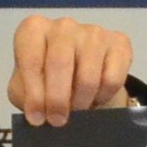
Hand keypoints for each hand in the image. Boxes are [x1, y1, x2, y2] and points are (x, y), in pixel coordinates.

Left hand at [9, 16, 133, 126]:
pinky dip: (104, 97)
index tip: (37, 119)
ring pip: (88, 77)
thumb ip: (28, 98)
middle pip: (60, 64)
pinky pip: (112, 79)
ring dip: (82, 102)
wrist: (79, 74)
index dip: (34, 94)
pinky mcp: (119, 43)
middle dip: (58, 100)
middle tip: (58, 121)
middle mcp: (63, 26)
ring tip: (77, 109)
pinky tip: (96, 97)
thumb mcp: (27, 90)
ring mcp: (93, 32)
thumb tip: (39, 116)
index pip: (31, 60)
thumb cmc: (47, 81)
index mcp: (34, 30)